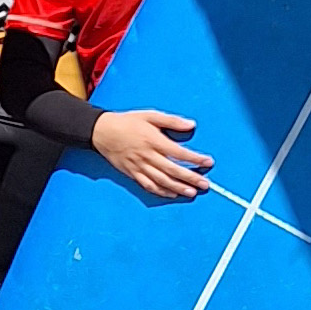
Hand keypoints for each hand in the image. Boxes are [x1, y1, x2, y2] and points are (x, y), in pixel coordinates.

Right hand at [93, 108, 211, 199]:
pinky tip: (172, 193)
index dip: (195, 158)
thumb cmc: (127, 122)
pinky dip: (161, 191)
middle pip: (173, 170)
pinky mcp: (132, 173)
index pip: (179, 152)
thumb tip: (191, 125)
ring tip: (192, 192)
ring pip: (162, 180)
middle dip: (191, 178)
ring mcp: (139, 166)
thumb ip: (172, 121)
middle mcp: (148, 155)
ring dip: (178, 187)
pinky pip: (148, 185)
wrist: (102, 132)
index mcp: (154, 141)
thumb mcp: (150, 115)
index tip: (208, 162)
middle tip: (205, 184)